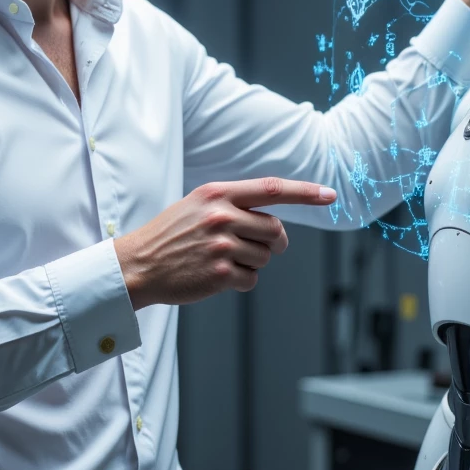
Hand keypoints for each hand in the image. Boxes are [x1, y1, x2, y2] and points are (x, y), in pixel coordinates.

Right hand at [114, 177, 335, 309]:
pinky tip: (217, 276)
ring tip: (222, 260)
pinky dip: (241, 281)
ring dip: (252, 262)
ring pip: (265, 256)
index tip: (330, 194)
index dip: (305, 193)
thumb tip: (275, 221)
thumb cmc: (172, 235)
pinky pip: (252, 279)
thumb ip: (234, 204)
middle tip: (250, 246)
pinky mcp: (221, 274)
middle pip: (275, 230)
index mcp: (218, 194)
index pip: (272, 189)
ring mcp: (222, 245)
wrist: (139, 264)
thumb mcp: (198, 205)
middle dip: (272, 242)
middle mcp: (222, 216)